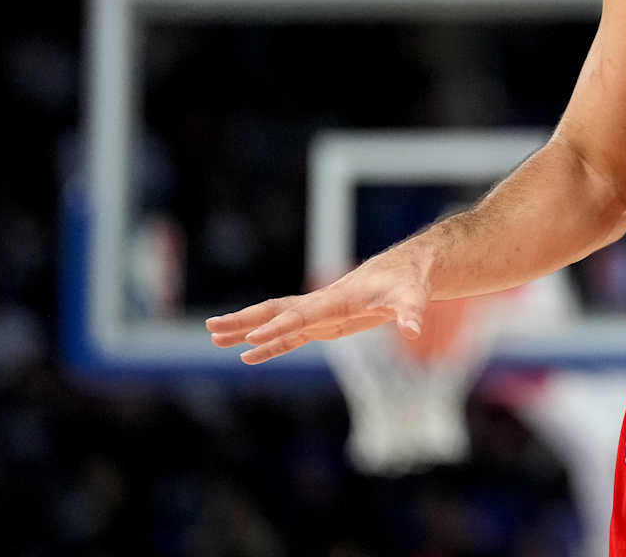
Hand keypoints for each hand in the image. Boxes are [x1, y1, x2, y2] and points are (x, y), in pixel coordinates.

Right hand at [205, 247, 432, 364]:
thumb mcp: (413, 296)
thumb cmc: (410, 281)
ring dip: (246, 331)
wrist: (408, 269)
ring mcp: (320, 313)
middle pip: (276, 312)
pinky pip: (291, 336)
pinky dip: (269, 345)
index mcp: (337, 298)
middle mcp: (322, 304)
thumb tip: (413, 330)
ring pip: (276, 321)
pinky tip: (248, 356)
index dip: (278, 327)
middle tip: (212, 329)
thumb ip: (411, 313)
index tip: (251, 338)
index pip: (302, 314)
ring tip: (215, 339)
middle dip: (245, 321)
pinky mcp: (325, 323)